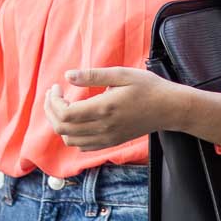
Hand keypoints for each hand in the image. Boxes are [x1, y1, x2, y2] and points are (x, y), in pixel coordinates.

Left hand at [45, 68, 183, 150]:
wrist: (169, 109)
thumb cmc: (147, 87)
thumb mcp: (121, 74)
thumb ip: (93, 75)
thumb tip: (67, 76)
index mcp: (104, 109)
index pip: (65, 114)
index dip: (53, 102)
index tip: (56, 87)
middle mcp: (103, 128)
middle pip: (63, 128)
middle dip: (51, 111)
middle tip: (54, 95)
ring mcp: (107, 138)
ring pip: (70, 140)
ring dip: (60, 124)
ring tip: (62, 106)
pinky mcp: (111, 143)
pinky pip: (83, 146)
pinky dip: (72, 135)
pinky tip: (76, 120)